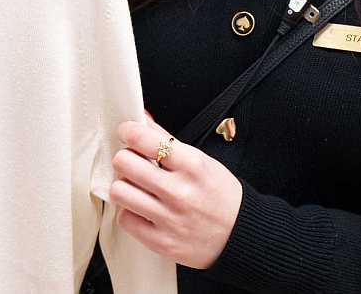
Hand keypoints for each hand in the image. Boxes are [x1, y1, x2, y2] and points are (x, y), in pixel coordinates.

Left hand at [110, 116, 242, 269]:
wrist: (241, 235)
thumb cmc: (219, 194)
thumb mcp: (201, 160)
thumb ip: (167, 139)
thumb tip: (141, 118)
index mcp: (192, 165)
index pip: (144, 139)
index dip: (129, 132)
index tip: (128, 133)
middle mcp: (179, 192)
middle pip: (124, 163)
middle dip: (125, 159)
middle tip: (133, 163)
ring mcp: (169, 219)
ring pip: (119, 192)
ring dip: (124, 186)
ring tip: (137, 188)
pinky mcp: (161, 242)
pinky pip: (125, 219)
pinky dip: (130, 213)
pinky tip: (143, 210)